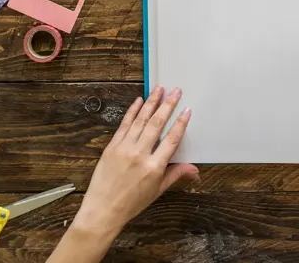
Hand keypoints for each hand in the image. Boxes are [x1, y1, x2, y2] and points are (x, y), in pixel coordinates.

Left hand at [49, 86, 197, 262]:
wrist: (103, 210)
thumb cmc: (131, 203)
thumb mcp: (157, 191)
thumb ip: (175, 175)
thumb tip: (195, 170)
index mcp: (154, 167)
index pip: (172, 139)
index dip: (180, 123)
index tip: (187, 110)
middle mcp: (140, 154)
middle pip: (157, 124)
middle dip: (167, 105)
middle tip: (175, 91)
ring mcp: (124, 148)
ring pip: (140, 120)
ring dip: (151, 102)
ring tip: (159, 89)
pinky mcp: (112, 147)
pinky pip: (124, 125)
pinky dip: (132, 112)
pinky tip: (139, 101)